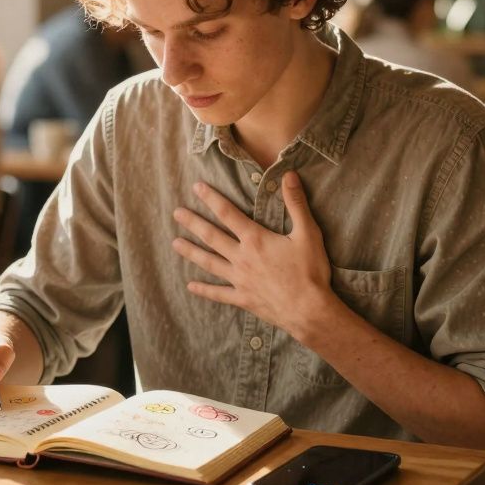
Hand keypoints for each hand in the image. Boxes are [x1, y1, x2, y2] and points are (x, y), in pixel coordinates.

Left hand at [172, 171, 334, 339]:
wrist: (309, 310)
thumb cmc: (310, 271)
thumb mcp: (308, 233)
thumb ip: (296, 203)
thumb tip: (289, 174)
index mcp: (255, 240)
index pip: (228, 213)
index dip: (211, 199)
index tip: (196, 188)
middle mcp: (242, 258)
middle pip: (212, 236)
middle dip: (193, 223)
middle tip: (176, 213)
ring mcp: (239, 280)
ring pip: (209, 263)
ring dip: (192, 252)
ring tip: (175, 243)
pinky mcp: (242, 298)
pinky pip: (219, 293)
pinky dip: (204, 290)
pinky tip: (191, 287)